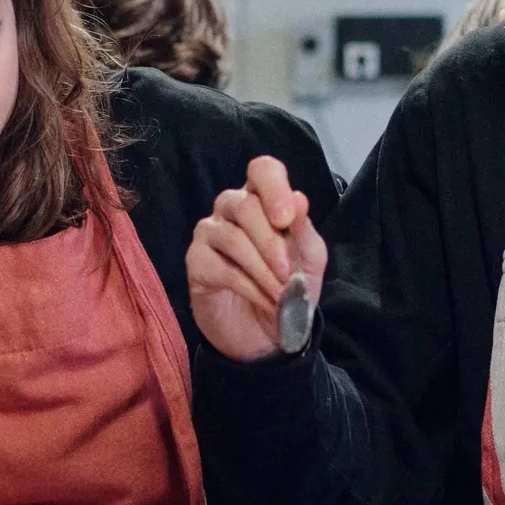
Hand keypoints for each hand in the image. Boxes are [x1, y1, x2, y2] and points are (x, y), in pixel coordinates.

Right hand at [187, 156, 326, 362]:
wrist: (267, 334)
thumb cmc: (288, 287)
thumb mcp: (309, 261)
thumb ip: (303, 232)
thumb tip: (299, 199)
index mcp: (262, 199)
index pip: (262, 170)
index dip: (274, 188)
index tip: (286, 219)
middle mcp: (231, 208)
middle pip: (245, 205)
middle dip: (272, 243)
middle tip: (290, 275)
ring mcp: (209, 233)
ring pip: (232, 238)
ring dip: (263, 270)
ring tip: (282, 294)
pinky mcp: (196, 262)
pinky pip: (221, 268)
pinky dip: (250, 287)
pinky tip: (266, 302)